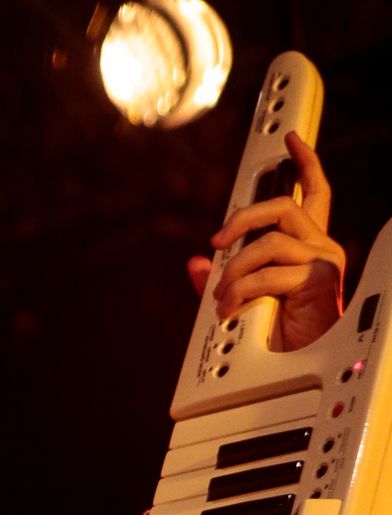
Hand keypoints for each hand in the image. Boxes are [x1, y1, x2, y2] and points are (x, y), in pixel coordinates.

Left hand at [187, 131, 344, 350]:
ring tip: (222, 295)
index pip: (314, 194)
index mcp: (309, 246)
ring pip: (270, 241)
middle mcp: (320, 248)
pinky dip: (241, 290)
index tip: (290, 142)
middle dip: (244, 217)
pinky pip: (268, 274)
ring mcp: (322, 262)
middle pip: (285, 206)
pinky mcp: (318, 281)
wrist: (298, 370)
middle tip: (218, 240)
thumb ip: (220, 281)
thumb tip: (195, 263)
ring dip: (236, 268)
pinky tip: (230, 307)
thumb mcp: (243, 301)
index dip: (305, 163)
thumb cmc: (280, 338)